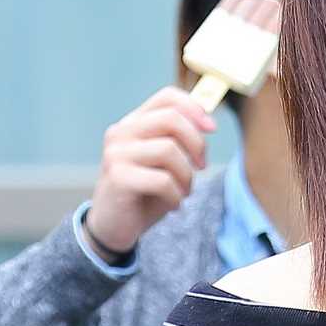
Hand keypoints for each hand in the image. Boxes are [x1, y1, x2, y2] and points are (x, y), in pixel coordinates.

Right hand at [86, 88, 215, 253]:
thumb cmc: (144, 194)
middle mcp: (121, 132)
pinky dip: (176, 196)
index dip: (194, 108)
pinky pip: (162, 180)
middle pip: (171, 119)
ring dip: (187, 176)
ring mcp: (117, 154)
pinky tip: (173, 205)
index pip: (166, 97)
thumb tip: (207, 123)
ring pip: (169, 150)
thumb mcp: (164, 163)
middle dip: (196, 143)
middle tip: (202, 167)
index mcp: (133, 123)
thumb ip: (178, 141)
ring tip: (183, 192)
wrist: (113, 227)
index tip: (212, 128)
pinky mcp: (118, 177)